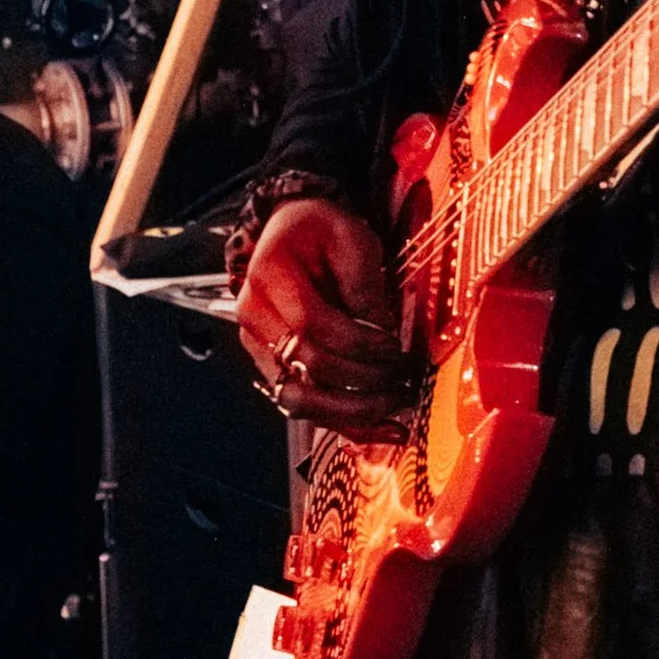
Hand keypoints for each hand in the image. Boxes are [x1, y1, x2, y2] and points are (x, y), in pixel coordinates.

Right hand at [235, 195, 407, 432]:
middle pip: (307, 366)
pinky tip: (382, 426)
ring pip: (300, 400)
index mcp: (268, 275)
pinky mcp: (275, 367)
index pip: (311, 324)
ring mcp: (260, 347)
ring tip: (397, 405)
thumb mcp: (350, 237)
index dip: (358, 342)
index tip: (393, 346)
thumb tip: (382, 332)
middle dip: (363, 378)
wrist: (291, 232)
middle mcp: (255, 317)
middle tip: (403, 374)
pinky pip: (307, 405)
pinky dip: (345, 423)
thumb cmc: (319, 231)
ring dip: (353, 412)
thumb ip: (364, 284)